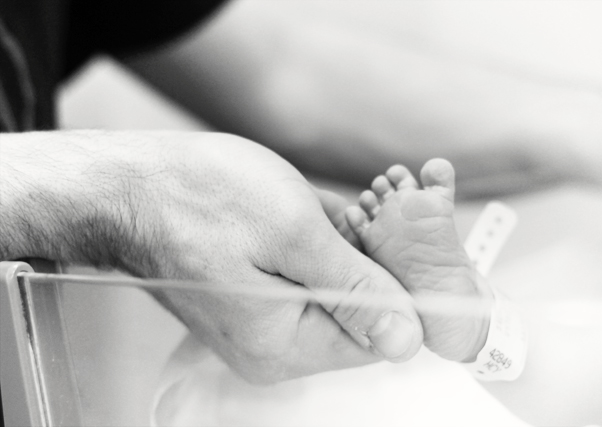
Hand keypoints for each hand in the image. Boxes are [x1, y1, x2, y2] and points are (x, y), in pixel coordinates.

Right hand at [0, 130, 422, 382]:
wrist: (129, 186)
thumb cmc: (199, 200)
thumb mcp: (293, 234)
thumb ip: (354, 289)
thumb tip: (406, 339)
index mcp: (284, 343)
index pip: (378, 334)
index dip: (403, 285)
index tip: (414, 237)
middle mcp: (273, 344)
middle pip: (358, 311)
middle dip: (371, 257)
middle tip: (365, 207)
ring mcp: (262, 319)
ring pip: (335, 286)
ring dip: (343, 243)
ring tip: (318, 205)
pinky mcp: (254, 294)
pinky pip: (307, 275)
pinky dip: (319, 243)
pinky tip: (307, 211)